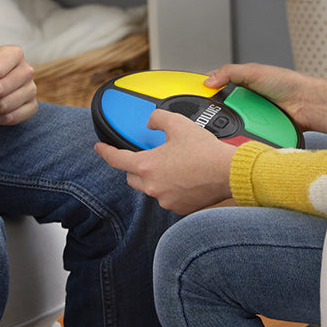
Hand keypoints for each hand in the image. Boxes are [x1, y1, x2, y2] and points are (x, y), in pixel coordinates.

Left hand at [94, 109, 237, 214]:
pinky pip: (167, 197)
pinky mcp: (179, 208)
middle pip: (132, 177)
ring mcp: (165, 199)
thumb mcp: (178, 124)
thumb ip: (158, 119)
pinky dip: (171, 187)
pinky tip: (184, 177)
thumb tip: (150, 122)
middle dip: (136, 166)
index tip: (99, 148)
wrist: (228, 172)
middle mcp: (153, 186)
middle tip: (149, 156)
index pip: (117, 159)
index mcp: (147, 166)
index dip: (105, 152)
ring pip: (151, 188)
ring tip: (175, 165)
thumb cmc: (204, 150)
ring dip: (156, 177)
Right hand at [204, 62, 326, 137]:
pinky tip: (239, 134)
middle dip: (216, 112)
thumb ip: (229, 73)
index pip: (218, 86)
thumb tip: (208, 80)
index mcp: (242, 83)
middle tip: (207, 116)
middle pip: (222, 107)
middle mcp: (247, 99)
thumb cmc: (287, 83)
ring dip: (230, 125)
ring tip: (224, 126)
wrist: (308, 104)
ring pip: (233, 122)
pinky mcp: (260, 129)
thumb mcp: (253, 71)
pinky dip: (242, 134)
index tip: (193, 96)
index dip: (206, 91)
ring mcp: (253, 115)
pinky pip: (246, 133)